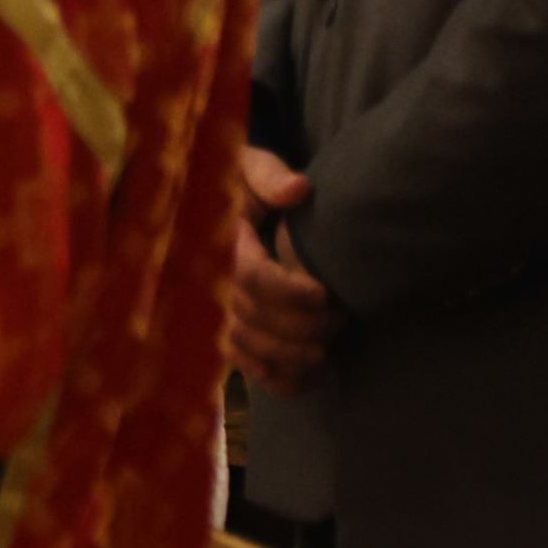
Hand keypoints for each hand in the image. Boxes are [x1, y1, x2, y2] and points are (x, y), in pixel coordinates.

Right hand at [226, 149, 334, 390]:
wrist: (210, 197)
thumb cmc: (237, 181)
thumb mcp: (247, 166)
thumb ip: (269, 176)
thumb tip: (298, 191)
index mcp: (217, 240)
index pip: (248, 275)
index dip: (286, 290)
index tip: (324, 294)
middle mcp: (207, 279)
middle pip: (248, 317)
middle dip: (297, 327)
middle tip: (340, 320)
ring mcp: (210, 307)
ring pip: (244, 345)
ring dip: (285, 356)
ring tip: (325, 353)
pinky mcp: (220, 328)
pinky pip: (240, 362)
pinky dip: (270, 377)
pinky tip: (303, 380)